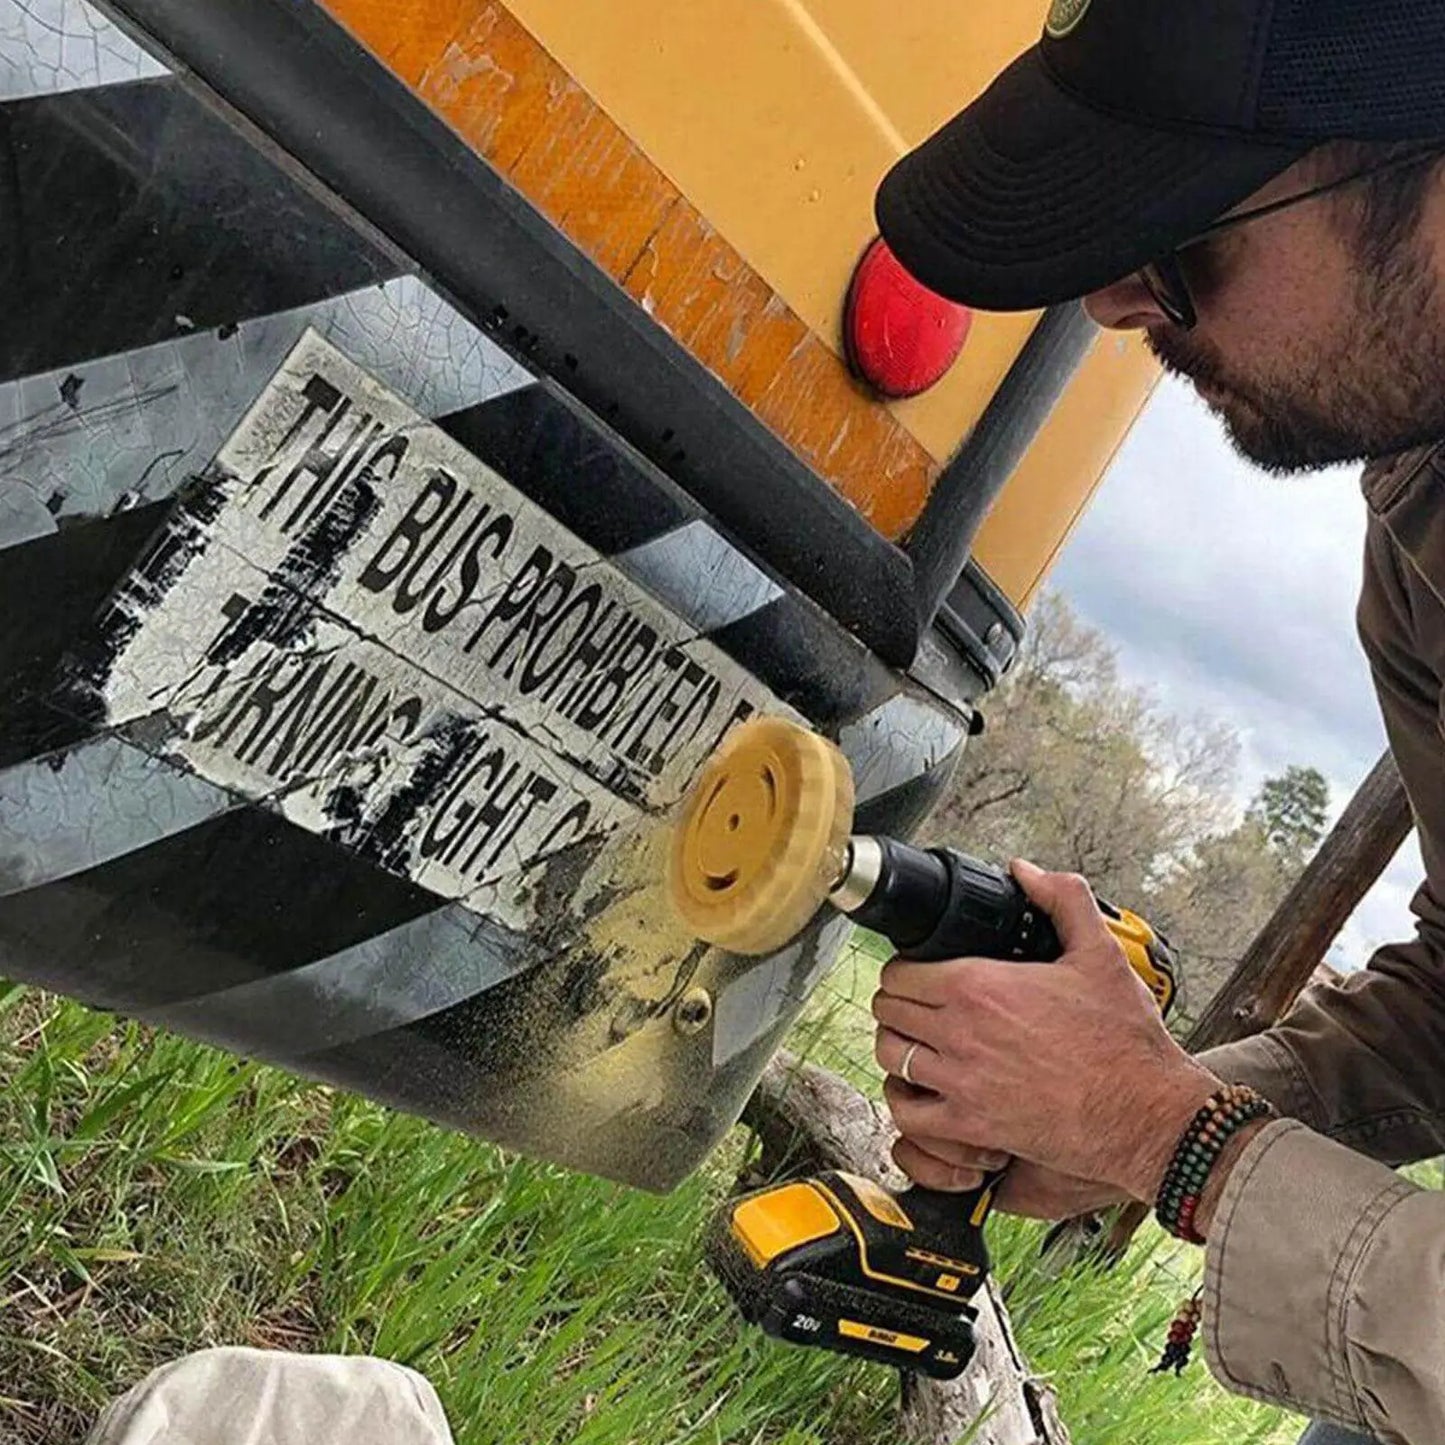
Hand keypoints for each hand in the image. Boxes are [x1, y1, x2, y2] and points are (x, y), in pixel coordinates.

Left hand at [871, 859, 1218, 1203]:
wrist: (1147, 1113)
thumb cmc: (1124, 1040)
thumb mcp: (1099, 953)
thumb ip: (1062, 898)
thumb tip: (1027, 872)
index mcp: (980, 985)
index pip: (901, 971)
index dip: (906, 969)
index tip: (920, 975)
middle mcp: (960, 1031)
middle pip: (889, 1010)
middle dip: (899, 1004)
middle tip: (918, 1008)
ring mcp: (961, 1081)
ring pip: (889, 1056)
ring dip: (899, 1047)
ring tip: (918, 1046)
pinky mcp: (971, 1127)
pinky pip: (908, 1113)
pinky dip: (909, 1102)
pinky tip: (929, 1095)